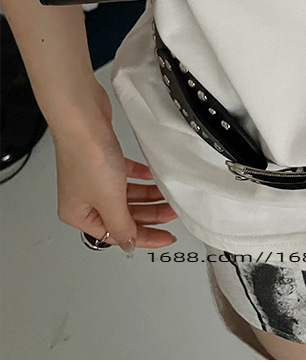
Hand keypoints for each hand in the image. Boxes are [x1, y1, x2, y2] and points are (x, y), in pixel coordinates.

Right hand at [52, 92, 177, 251]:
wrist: (83, 117)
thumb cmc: (88, 156)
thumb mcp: (110, 200)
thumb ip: (121, 225)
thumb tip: (127, 244)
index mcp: (78, 214)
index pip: (116, 234)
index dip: (144, 237)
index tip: (165, 237)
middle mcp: (82, 198)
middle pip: (122, 215)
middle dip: (149, 215)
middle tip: (171, 213)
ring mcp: (92, 178)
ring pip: (125, 195)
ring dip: (147, 196)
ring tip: (168, 196)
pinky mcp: (101, 159)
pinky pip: (124, 175)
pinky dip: (139, 178)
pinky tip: (152, 177)